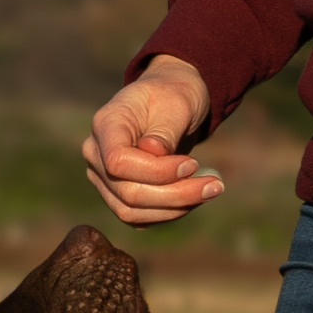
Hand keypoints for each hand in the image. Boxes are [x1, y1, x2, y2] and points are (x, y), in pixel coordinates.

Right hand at [83, 56, 221, 226]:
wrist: (171, 100)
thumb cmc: (173, 95)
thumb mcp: (177, 102)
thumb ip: (164, 130)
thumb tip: (153, 152)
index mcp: (106, 124)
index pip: (118, 162)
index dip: (156, 172)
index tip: (191, 164)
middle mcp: (96, 154)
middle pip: (127, 192)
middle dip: (176, 195)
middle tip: (215, 184)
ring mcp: (103, 177)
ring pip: (131, 211)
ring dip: (176, 208)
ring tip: (211, 189)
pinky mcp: (117, 193)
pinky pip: (139, 217)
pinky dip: (169, 213)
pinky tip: (194, 197)